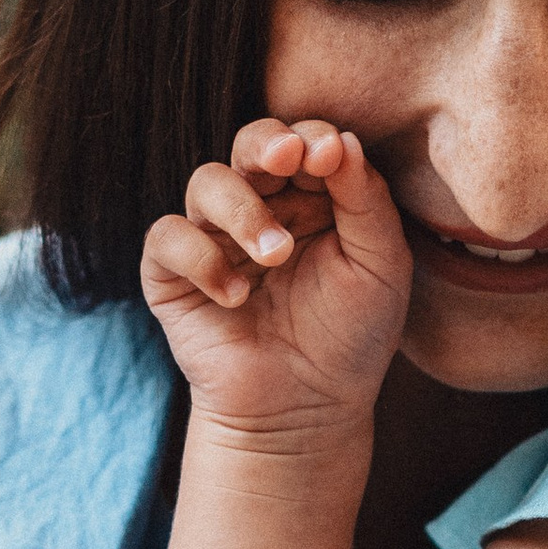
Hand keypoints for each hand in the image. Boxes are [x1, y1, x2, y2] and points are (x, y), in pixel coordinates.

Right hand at [138, 118, 411, 447]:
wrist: (307, 410)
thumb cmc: (351, 336)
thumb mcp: (380, 266)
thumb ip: (365, 200)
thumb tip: (341, 138)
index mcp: (313, 198)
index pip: (305, 143)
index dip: (313, 139)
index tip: (331, 154)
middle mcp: (261, 208)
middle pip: (249, 146)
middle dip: (266, 145)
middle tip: (287, 159)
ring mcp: (214, 238)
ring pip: (205, 182)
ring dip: (241, 210)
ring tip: (276, 256)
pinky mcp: (174, 275)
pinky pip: (167, 237)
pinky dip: (200, 258)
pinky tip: (236, 296)